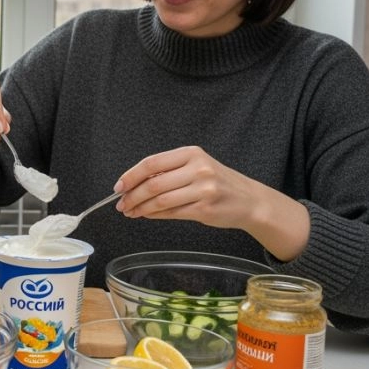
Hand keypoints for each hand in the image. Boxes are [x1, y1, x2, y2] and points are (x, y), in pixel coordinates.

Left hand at [113, 146, 309, 260]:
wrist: (249, 200)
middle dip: (132, 196)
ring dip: (141, 208)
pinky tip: (147, 215)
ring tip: (131, 212)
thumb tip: (133, 184)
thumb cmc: (218, 182)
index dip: (131, 175)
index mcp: (191, 153)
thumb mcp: (196, 166)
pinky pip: (172, 213)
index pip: (152, 163)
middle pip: (153, 183)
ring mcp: (203, 189)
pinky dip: (154, 215)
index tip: (119, 186)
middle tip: (121, 204)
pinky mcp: (205, 208)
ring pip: (160, 200)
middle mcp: (198, 168)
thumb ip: (168, 171)